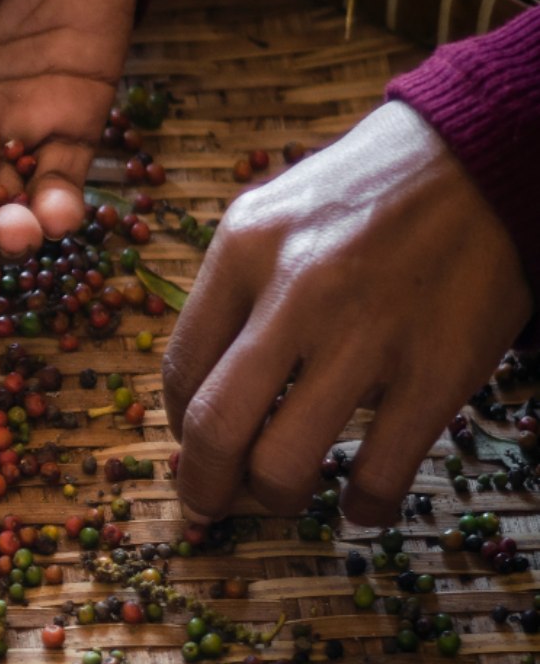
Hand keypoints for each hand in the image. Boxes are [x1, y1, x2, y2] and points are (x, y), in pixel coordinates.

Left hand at [163, 102, 530, 525]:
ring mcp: (368, 335)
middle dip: (204, 485)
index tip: (193, 446)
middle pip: (216, 428)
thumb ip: (230, 293)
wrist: (483, 156)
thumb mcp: (272, 215)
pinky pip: (381, 471)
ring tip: (285, 494)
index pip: (181, 369)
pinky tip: (361, 504)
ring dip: (275, 498)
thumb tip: (199, 393)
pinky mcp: (439, 369)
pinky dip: (364, 507)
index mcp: (241, 251)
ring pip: (285, 462)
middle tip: (211, 504)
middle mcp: (295, 293)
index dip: (179, 427)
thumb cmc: (367, 192)